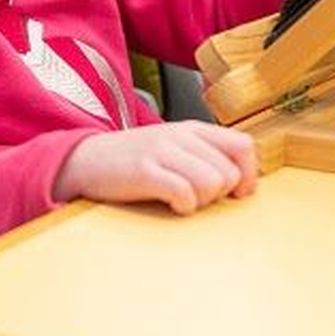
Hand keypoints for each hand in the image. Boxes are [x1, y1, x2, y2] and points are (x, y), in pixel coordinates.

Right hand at [52, 121, 258, 213]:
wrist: (86, 159)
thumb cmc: (135, 160)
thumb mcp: (175, 148)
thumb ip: (206, 157)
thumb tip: (242, 182)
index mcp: (194, 129)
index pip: (243, 146)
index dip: (248, 175)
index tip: (236, 193)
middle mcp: (181, 136)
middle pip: (229, 172)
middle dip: (219, 194)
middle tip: (197, 196)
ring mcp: (162, 151)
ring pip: (212, 182)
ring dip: (202, 200)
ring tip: (183, 200)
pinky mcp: (144, 171)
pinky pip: (184, 193)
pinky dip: (183, 206)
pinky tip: (171, 205)